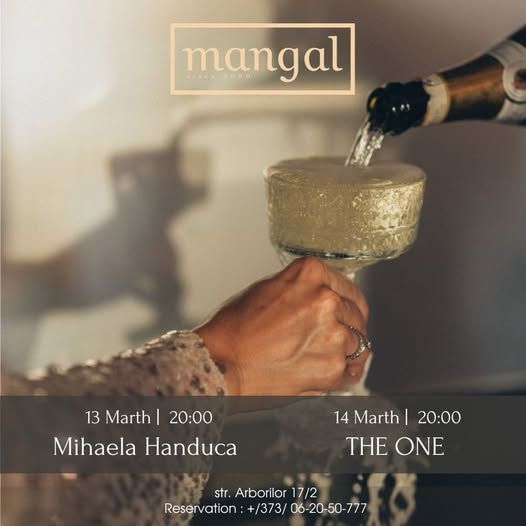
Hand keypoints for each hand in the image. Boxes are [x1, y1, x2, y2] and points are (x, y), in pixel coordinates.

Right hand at [195, 257, 369, 394]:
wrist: (221, 364)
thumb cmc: (235, 329)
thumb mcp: (269, 289)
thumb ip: (303, 289)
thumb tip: (325, 296)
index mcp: (311, 274)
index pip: (349, 288)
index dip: (347, 304)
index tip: (346, 312)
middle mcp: (326, 300)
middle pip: (357, 315)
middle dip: (346, 326)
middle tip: (327, 337)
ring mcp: (332, 335)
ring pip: (357, 343)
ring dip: (343, 350)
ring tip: (316, 356)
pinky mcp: (332, 367)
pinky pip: (352, 370)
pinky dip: (342, 374)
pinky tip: (323, 370)